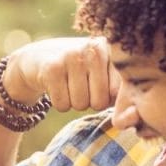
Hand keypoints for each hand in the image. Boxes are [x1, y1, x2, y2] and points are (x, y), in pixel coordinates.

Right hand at [3, 37, 118, 112]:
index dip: (106, 98)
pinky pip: (62, 105)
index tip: (97, 87)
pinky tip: (55, 85)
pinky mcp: (52, 68)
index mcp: (110, 50)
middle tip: (80, 85)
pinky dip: (58, 102)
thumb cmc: (77, 71)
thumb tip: (129, 117)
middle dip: (89, 102)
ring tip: (67, 84)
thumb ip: (118, 89)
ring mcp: (72, 56)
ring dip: (73, 102)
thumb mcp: (101, 72)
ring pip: (80, 104)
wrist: (36, 58)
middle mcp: (94, 49)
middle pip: (99, 102)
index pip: (118, 92)